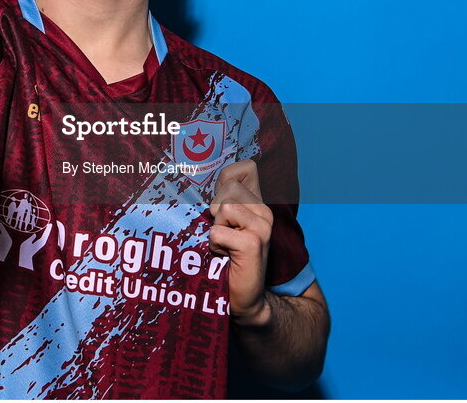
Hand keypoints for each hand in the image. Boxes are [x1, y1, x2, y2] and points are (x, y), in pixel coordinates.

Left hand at [208, 159, 273, 326]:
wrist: (243, 298)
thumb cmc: (226, 259)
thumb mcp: (222, 223)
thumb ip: (220, 200)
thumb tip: (202, 174)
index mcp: (257, 203)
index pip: (245, 168)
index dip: (225, 179)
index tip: (219, 205)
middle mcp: (264, 211)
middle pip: (226, 189)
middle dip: (214, 212)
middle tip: (222, 234)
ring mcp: (262, 226)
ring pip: (222, 208)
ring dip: (214, 229)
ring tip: (223, 245)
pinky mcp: (254, 242)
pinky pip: (217, 232)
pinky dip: (214, 246)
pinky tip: (224, 256)